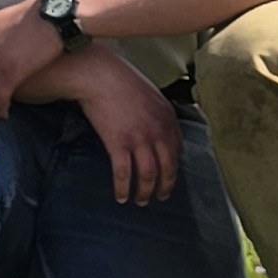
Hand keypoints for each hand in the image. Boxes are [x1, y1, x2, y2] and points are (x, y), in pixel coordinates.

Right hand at [55, 44, 182, 203]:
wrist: (100, 75)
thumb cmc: (123, 83)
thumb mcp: (152, 97)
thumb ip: (160, 117)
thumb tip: (161, 134)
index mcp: (168, 119)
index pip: (177, 152)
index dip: (174, 169)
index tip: (168, 178)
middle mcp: (158, 131)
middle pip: (167, 168)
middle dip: (164, 187)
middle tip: (160, 198)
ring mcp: (139, 139)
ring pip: (147, 175)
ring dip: (144, 192)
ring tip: (140, 201)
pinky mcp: (118, 144)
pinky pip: (123, 174)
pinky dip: (122, 188)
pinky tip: (120, 197)